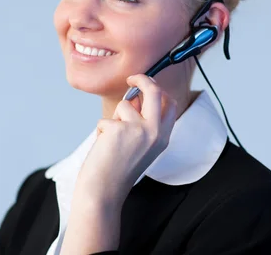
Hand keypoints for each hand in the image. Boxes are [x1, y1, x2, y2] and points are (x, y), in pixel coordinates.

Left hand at [74, 74, 178, 203]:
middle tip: (130, 79)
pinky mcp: (119, 129)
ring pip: (123, 106)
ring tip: (111, 141)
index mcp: (163, 137)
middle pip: (155, 92)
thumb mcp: (140, 146)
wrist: (104, 191)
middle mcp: (155, 132)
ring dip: (113, 119)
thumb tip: (135, 98)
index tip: (145, 84)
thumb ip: (142, 124)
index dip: (158, 90)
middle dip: (142, 79)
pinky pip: (105, 119)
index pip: (169, 104)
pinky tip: (103, 148)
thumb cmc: (118, 170)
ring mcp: (138, 130)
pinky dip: (101, 131)